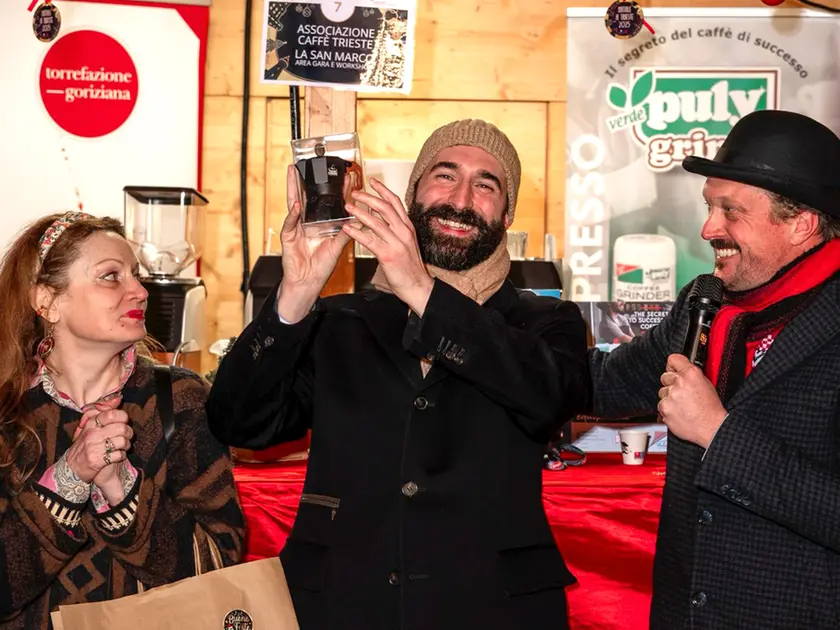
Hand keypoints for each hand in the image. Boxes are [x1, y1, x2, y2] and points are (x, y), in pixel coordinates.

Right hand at [65, 398, 132, 484]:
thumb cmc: (85, 444)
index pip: (113, 414)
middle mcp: (92, 433)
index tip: (123, 422)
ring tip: (123, 447)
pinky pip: (119, 455)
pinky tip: (117, 455)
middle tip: (126, 436)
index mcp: (91, 423)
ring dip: (126, 445)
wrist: (72, 467)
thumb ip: (104, 411)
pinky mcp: (98, 460)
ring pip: (123, 441)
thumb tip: (118, 398)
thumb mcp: (90, 426)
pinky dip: (122, 455)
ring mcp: (94, 447)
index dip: (123, 418)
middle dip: (129, 433)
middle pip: (122, 428)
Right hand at [275, 165, 351, 322]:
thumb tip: (362, 219)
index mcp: (319, 223)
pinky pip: (290, 224)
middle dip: (308, 181)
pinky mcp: (288, 237)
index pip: (329, 202)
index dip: (338, 190)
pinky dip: (292, 214)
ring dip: (293, 189)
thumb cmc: (321, 266)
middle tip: (310, 164)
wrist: (308, 283)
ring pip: (294, 204)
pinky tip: (296, 204)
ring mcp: (296, 228)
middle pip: (308, 197)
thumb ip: (347, 232)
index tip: (348, 176)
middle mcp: (307, 222)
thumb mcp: (337, 246)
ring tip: (293, 173)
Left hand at [342, 178, 433, 314]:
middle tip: (355, 192)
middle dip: (369, 197)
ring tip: (348, 206)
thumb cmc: (411, 268)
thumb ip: (396, 231)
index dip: (383, 190)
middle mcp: (403, 232)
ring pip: (377, 221)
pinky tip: (348, 228)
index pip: (395, 203)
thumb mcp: (407, 244)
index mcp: (408, 228)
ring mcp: (396, 243)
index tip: (373, 181)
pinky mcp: (388, 255)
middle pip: (385, 208)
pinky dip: (357, 233)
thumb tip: (382, 221)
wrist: (418, 286)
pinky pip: (370, 240)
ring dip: (360, 212)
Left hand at [657, 354, 726, 448]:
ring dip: (669, 398)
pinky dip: (668, 409)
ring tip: (683, 405)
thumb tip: (681, 370)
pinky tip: (679, 412)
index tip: (673, 369)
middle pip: (665, 377)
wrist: (712, 428)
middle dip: (671, 384)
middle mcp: (679, 383)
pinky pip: (661, 405)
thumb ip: (691, 375)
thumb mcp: (706, 384)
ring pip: (662, 392)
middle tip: (682, 393)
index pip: (673, 359)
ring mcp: (670, 396)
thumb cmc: (711, 409)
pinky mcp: (664, 408)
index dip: (673, 365)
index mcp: (691, 374)